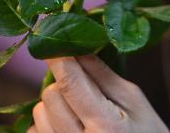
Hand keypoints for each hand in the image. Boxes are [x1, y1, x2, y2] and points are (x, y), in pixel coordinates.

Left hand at [27, 55, 168, 132]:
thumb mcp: (134, 101)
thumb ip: (104, 76)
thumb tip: (78, 49)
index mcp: (104, 126)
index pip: (70, 83)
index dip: (59, 60)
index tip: (55, 45)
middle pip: (50, 96)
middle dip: (63, 84)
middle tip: (82, 87)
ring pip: (39, 114)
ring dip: (54, 105)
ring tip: (78, 110)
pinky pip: (34, 132)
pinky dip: (48, 124)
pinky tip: (69, 126)